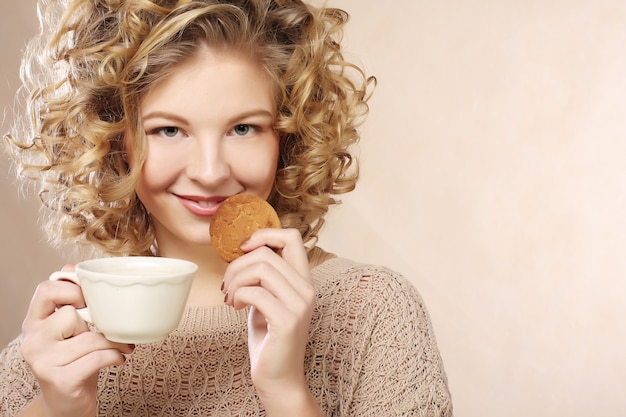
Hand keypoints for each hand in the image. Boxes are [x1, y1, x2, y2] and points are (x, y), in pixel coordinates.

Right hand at [19, 266, 133, 416]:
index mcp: (34, 321)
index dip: (72, 289)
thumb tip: (73, 266)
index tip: (90, 300)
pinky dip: (115, 356)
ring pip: (90, 338)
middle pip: (71, 314)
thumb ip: (71, 300)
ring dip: (115, 341)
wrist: (65, 403)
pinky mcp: (60, 380)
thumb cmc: (73, 359)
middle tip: (109, 329)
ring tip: (123, 345)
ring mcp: (43, 361)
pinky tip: (119, 359)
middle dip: (97, 321)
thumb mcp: (69, 328)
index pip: (47, 289)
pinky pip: (97, 358)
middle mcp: (33, 340)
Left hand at [221, 228, 316, 399]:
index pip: (292, 236)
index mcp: (303, 280)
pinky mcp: (287, 320)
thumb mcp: (268, 299)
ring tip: (229, 297)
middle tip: (227, 285)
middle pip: (266, 253)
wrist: (278, 377)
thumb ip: (264, 277)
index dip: (264, 234)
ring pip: (260, 268)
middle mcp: (307, 288)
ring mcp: (300, 304)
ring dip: (235, 280)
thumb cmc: (269, 338)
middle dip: (237, 265)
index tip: (243, 249)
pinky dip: (238, 296)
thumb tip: (244, 251)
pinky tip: (234, 307)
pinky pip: (255, 292)